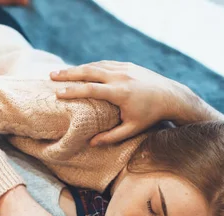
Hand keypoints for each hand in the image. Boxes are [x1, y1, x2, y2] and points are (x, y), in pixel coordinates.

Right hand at [51, 61, 192, 145]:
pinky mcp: (127, 65)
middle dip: (68, 73)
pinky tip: (81, 70)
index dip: (73, 91)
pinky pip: (105, 64)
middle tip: (51, 75)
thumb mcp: (132, 129)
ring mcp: (124, 68)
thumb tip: (90, 143)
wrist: (172, 97)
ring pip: (96, 65)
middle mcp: (121, 77)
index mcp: (120, 92)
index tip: (58, 92)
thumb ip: (111, 137)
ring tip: (61, 72)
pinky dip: (91, 66)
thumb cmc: (151, 116)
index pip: (91, 89)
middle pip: (89, 72)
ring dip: (77, 68)